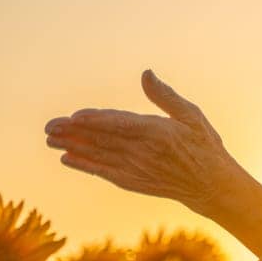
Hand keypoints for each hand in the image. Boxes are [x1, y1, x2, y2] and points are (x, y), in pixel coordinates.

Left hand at [45, 70, 249, 217]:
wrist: (212, 186)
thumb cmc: (204, 146)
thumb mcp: (191, 116)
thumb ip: (165, 96)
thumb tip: (146, 73)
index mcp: (157, 132)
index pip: (119, 124)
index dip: (94, 121)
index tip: (73, 117)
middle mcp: (143, 152)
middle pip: (102, 140)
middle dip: (73, 133)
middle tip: (49, 127)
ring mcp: (137, 169)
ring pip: (98, 156)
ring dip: (72, 148)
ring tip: (50, 140)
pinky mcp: (133, 182)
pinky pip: (104, 172)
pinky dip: (85, 166)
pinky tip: (67, 159)